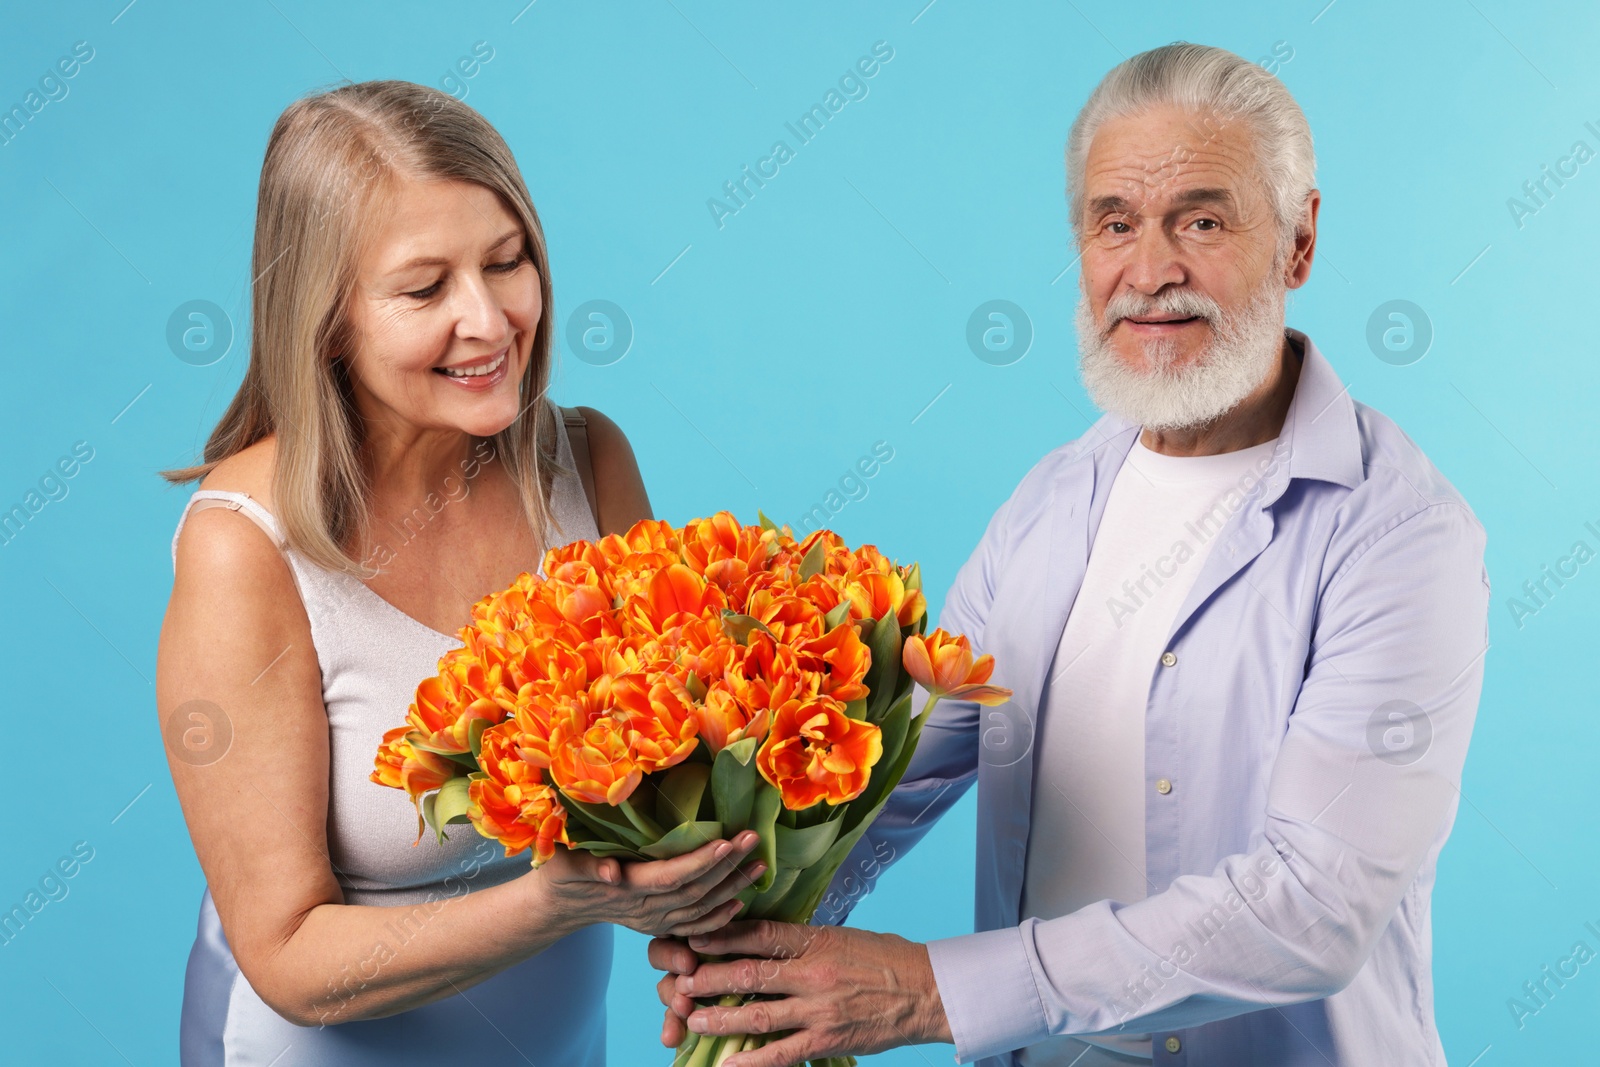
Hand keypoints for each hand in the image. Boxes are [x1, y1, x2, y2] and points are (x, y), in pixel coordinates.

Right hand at [536, 830, 763, 937]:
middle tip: (755, 840)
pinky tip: (741, 901)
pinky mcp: (657, 923)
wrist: (558, 906)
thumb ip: (586, 867)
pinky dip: (719, 916)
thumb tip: (611, 871)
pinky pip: (694, 925)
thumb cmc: (559, 876)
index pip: (673, 875)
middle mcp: (646, 908)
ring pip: (700, 907)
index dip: (701, 862)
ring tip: (760, 866)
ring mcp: (653, 919)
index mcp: (627, 887)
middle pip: (695, 889)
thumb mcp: (563, 865)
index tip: (728, 843)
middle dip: (727, 866)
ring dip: (732, 888)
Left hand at [650, 920, 951, 1066]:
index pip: (761, 934)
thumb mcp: (842, 935)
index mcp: (817, 940)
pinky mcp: (826, 1040)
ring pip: (758, 1015)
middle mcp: (813, 974)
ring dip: (719, 1017)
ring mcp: (819, 1010)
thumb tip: (763, 938)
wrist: (925, 992)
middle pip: (750, 973)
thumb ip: (803, 940)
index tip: (695, 934)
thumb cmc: (884, 959)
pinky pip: (782, 1054)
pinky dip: (752, 1061)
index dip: (723, 935)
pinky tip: (726, 1064)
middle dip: (709, 977)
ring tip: (690, 1017)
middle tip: (679, 980)